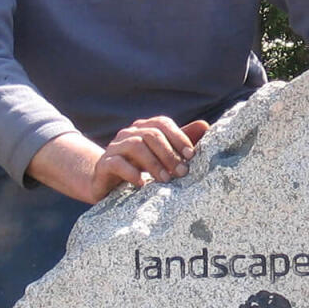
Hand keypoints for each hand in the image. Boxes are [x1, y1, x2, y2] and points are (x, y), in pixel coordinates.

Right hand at [29, 118, 209, 203]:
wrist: (106, 182)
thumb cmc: (139, 167)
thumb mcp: (161, 156)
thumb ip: (180, 142)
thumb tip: (205, 126)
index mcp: (144, 128)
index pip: (163, 123)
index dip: (179, 137)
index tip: (192, 156)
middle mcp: (128, 133)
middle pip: (151, 134)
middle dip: (169, 153)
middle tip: (182, 172)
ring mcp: (114, 147)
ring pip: (135, 146)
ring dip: (153, 163)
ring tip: (165, 180)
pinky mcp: (104, 164)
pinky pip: (116, 163)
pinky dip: (131, 173)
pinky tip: (143, 184)